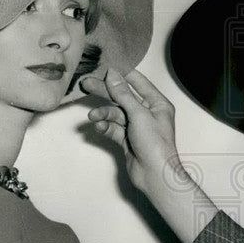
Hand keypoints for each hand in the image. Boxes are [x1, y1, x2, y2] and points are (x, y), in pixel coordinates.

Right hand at [83, 69, 215, 242]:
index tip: (102, 67)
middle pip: (123, 97)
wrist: (155, 175)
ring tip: (93, 116)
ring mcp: (137, 127)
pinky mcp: (127, 140)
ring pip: (116, 114)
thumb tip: (112, 74)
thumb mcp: (139, 114)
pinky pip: (113, 128)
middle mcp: (148, 113)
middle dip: (105, 91)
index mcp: (157, 103)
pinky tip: (98, 126)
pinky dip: (105, 126)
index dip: (120, 74)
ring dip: (104, 114)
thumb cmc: (155, 143)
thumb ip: (123, 94)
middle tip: (85, 84)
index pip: (137, 82)